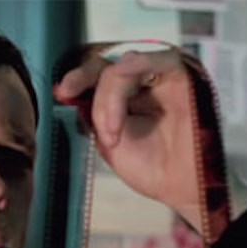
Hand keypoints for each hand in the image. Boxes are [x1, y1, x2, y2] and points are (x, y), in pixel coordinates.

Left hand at [54, 47, 201, 226]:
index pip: (97, 75)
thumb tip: (67, 92)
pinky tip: (123, 90)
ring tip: (112, 132)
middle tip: (74, 100)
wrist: (184, 188)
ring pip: (125, 66)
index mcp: (126, 95)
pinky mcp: (184, 75)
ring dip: (110, 96)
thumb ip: (93, 114)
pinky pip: (159, 58)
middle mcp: (144, 82)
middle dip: (85, 80)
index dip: (78, 78)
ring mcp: (163, 77)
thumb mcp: (109, 141)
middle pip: (107, 65)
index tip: (62, 92)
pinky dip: (136, 69)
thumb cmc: (153, 168)